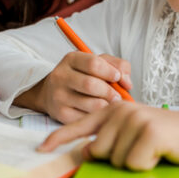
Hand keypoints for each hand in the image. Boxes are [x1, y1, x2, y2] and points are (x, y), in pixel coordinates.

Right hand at [15, 52, 132, 123]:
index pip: (93, 63)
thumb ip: (117, 66)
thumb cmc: (82, 76)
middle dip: (110, 92)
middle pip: (91, 85)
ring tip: (110, 104)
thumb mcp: (96, 63)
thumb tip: (127, 83)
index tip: (117, 77)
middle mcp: (61, 76)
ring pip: (92, 104)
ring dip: (107, 106)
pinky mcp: (61, 114)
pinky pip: (87, 118)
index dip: (110, 71)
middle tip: (117, 96)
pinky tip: (99, 112)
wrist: (51, 93)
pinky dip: (98, 116)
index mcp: (71, 59)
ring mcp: (59, 96)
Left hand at [38, 102, 178, 170]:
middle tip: (138, 149)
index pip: (79, 125)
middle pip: (96, 151)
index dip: (58, 138)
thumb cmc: (161, 137)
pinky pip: (133, 164)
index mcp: (112, 111)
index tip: (41, 149)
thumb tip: (84, 153)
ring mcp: (135, 119)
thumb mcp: (130, 132)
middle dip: (115, 158)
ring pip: (114, 160)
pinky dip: (146, 165)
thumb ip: (107, 138)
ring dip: (133, 162)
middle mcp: (120, 111)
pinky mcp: (149, 132)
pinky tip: (158, 153)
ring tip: (150, 150)